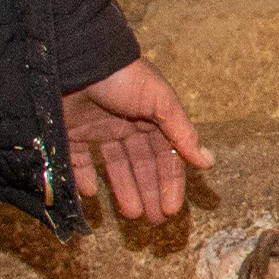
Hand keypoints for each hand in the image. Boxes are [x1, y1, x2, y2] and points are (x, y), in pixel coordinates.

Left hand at [64, 58, 210, 223]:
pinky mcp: (71, 131)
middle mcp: (127, 124)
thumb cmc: (124, 76)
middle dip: (149, 191)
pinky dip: (84, 178)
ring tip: (130, 214)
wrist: (77, 57)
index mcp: (151, 118)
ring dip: (123, 189)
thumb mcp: (160, 101)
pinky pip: (78, 160)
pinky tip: (91, 194)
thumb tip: (208, 162)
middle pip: (142, 165)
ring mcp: (98, 128)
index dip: (170, 183)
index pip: (166, 156)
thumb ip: (182, 132)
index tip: (170, 209)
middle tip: (152, 220)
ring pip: (114, 166)